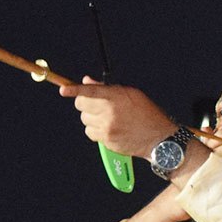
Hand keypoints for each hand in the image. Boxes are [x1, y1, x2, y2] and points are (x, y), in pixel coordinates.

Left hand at [59, 77, 173, 158]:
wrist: (158, 138)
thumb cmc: (146, 113)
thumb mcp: (131, 94)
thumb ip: (106, 88)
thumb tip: (86, 81)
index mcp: (117, 97)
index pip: (90, 91)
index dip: (74, 90)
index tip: (63, 90)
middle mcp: (110, 112)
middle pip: (81, 105)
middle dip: (84, 102)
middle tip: (94, 103)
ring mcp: (107, 128)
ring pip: (84, 119)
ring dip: (90, 117)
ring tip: (107, 117)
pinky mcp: (106, 140)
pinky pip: (89, 132)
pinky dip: (94, 129)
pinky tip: (107, 128)